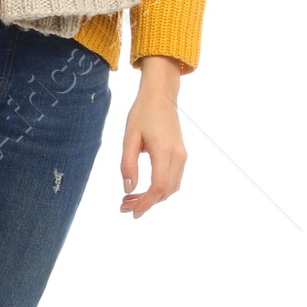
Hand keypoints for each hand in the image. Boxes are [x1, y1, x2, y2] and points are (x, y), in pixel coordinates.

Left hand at [120, 56, 186, 217]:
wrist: (161, 96)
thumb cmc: (142, 113)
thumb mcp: (129, 137)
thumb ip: (128, 164)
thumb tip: (128, 189)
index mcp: (164, 151)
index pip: (158, 186)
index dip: (146, 202)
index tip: (131, 211)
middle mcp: (178, 156)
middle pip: (166, 191)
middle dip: (146, 203)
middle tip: (124, 206)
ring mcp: (182, 156)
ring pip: (171, 187)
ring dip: (153, 198)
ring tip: (131, 199)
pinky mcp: (181, 155)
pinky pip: (173, 179)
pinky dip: (160, 189)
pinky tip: (143, 189)